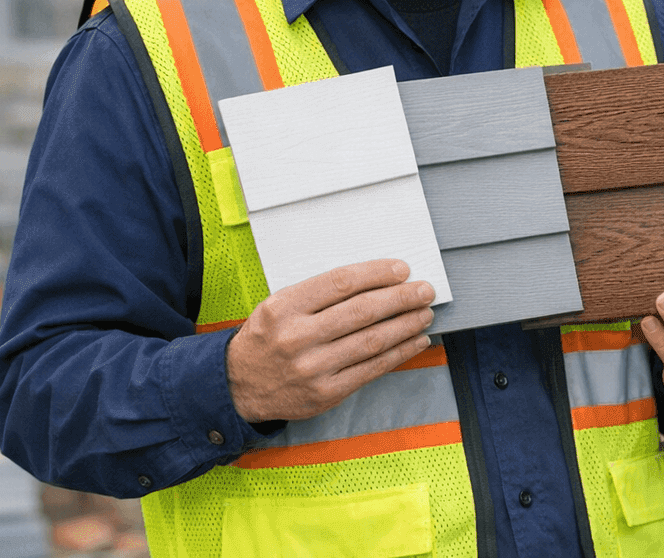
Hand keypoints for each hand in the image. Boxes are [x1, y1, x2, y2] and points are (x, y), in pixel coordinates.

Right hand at [225, 259, 434, 422]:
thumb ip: (320, 293)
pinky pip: (373, 369)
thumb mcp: (279, 304)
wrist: (238, 386)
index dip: (377, 273)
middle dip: (401, 298)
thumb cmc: (267, 337)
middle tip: (424, 290)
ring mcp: (313, 368)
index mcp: (285, 308)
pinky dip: (400, 353)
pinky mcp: (327, 393)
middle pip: (362, 311)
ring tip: (425, 313)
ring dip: (406, 324)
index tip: (401, 269)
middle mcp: (298, 338)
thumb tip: (376, 280)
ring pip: (372, 341)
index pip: (341, 283)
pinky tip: (416, 341)